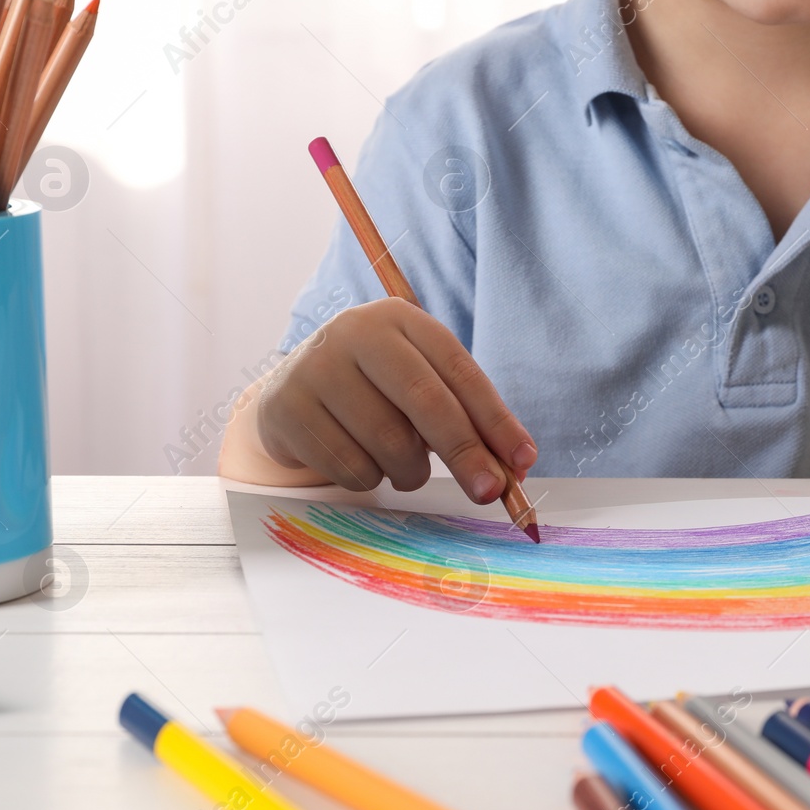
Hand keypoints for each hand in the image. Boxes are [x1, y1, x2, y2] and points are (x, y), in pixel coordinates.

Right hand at [255, 298, 536, 499]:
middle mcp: (355, 332)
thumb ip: (464, 417)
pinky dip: (369, 479)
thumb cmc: (374, 390)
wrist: (292, 391)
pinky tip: (362, 461)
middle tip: (489, 490)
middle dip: (465, 452)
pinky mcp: (286, 407)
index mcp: (399, 319)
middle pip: (425, 400)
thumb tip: (514, 465)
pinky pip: (350, 466)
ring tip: (405, 466)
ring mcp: (315, 367)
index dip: (496, 419)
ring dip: (410, 471)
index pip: (459, 370)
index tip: (523, 461)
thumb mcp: (418, 384)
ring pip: (388, 441)